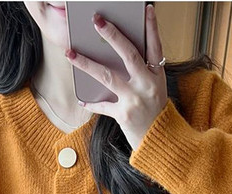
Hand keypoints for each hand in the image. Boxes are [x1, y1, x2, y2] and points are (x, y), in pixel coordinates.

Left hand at [64, 4, 167, 151]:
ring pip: (107, 76)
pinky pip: (102, 105)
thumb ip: (142, 74)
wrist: (161, 142)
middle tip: (97, 20)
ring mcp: (135, 99)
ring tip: (70, 53)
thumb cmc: (155, 114)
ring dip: (86, 63)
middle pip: (128, 54)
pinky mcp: (123, 115)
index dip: (151, 27)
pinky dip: (91, 103)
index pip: (154, 46)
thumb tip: (117, 58)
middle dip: (112, 35)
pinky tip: (81, 99)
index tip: (145, 9)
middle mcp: (147, 85)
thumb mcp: (156, 90)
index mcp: (157, 76)